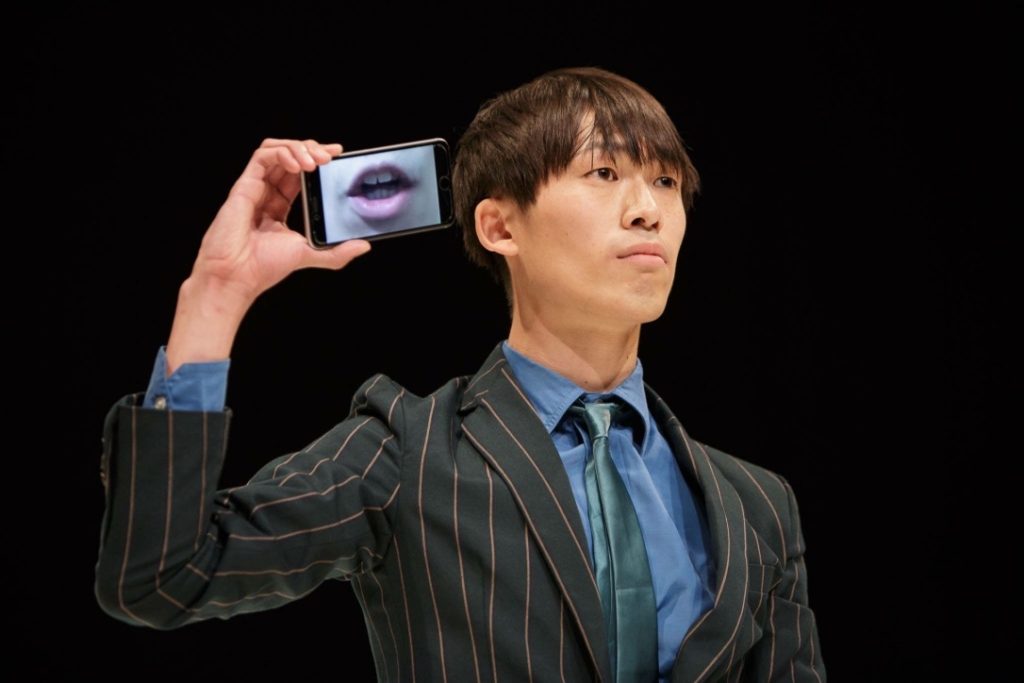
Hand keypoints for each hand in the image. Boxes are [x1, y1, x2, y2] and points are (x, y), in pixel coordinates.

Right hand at [194, 138, 370, 302]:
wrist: (238, 275)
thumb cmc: (263, 266)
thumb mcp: (309, 254)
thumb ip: (336, 252)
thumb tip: (364, 245)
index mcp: (280, 206)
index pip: (301, 174)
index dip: (318, 160)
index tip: (338, 155)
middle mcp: (267, 193)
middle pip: (290, 157)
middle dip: (312, 149)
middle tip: (330, 157)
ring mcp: (255, 188)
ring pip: (276, 150)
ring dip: (298, 148)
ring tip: (315, 162)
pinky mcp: (244, 186)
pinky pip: (262, 156)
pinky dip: (282, 153)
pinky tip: (298, 166)